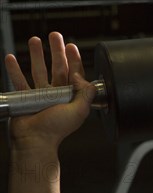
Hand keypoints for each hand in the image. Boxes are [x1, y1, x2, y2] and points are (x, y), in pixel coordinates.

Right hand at [4, 32, 94, 150]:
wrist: (35, 140)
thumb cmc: (56, 130)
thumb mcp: (79, 110)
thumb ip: (85, 93)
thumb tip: (82, 76)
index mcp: (71, 97)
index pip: (75, 74)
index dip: (74, 60)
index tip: (72, 46)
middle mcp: (56, 94)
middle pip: (57, 67)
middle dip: (56, 51)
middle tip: (55, 36)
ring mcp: (40, 96)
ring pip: (38, 70)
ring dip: (36, 55)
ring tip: (35, 40)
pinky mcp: (25, 98)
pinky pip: (19, 81)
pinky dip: (14, 69)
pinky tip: (11, 57)